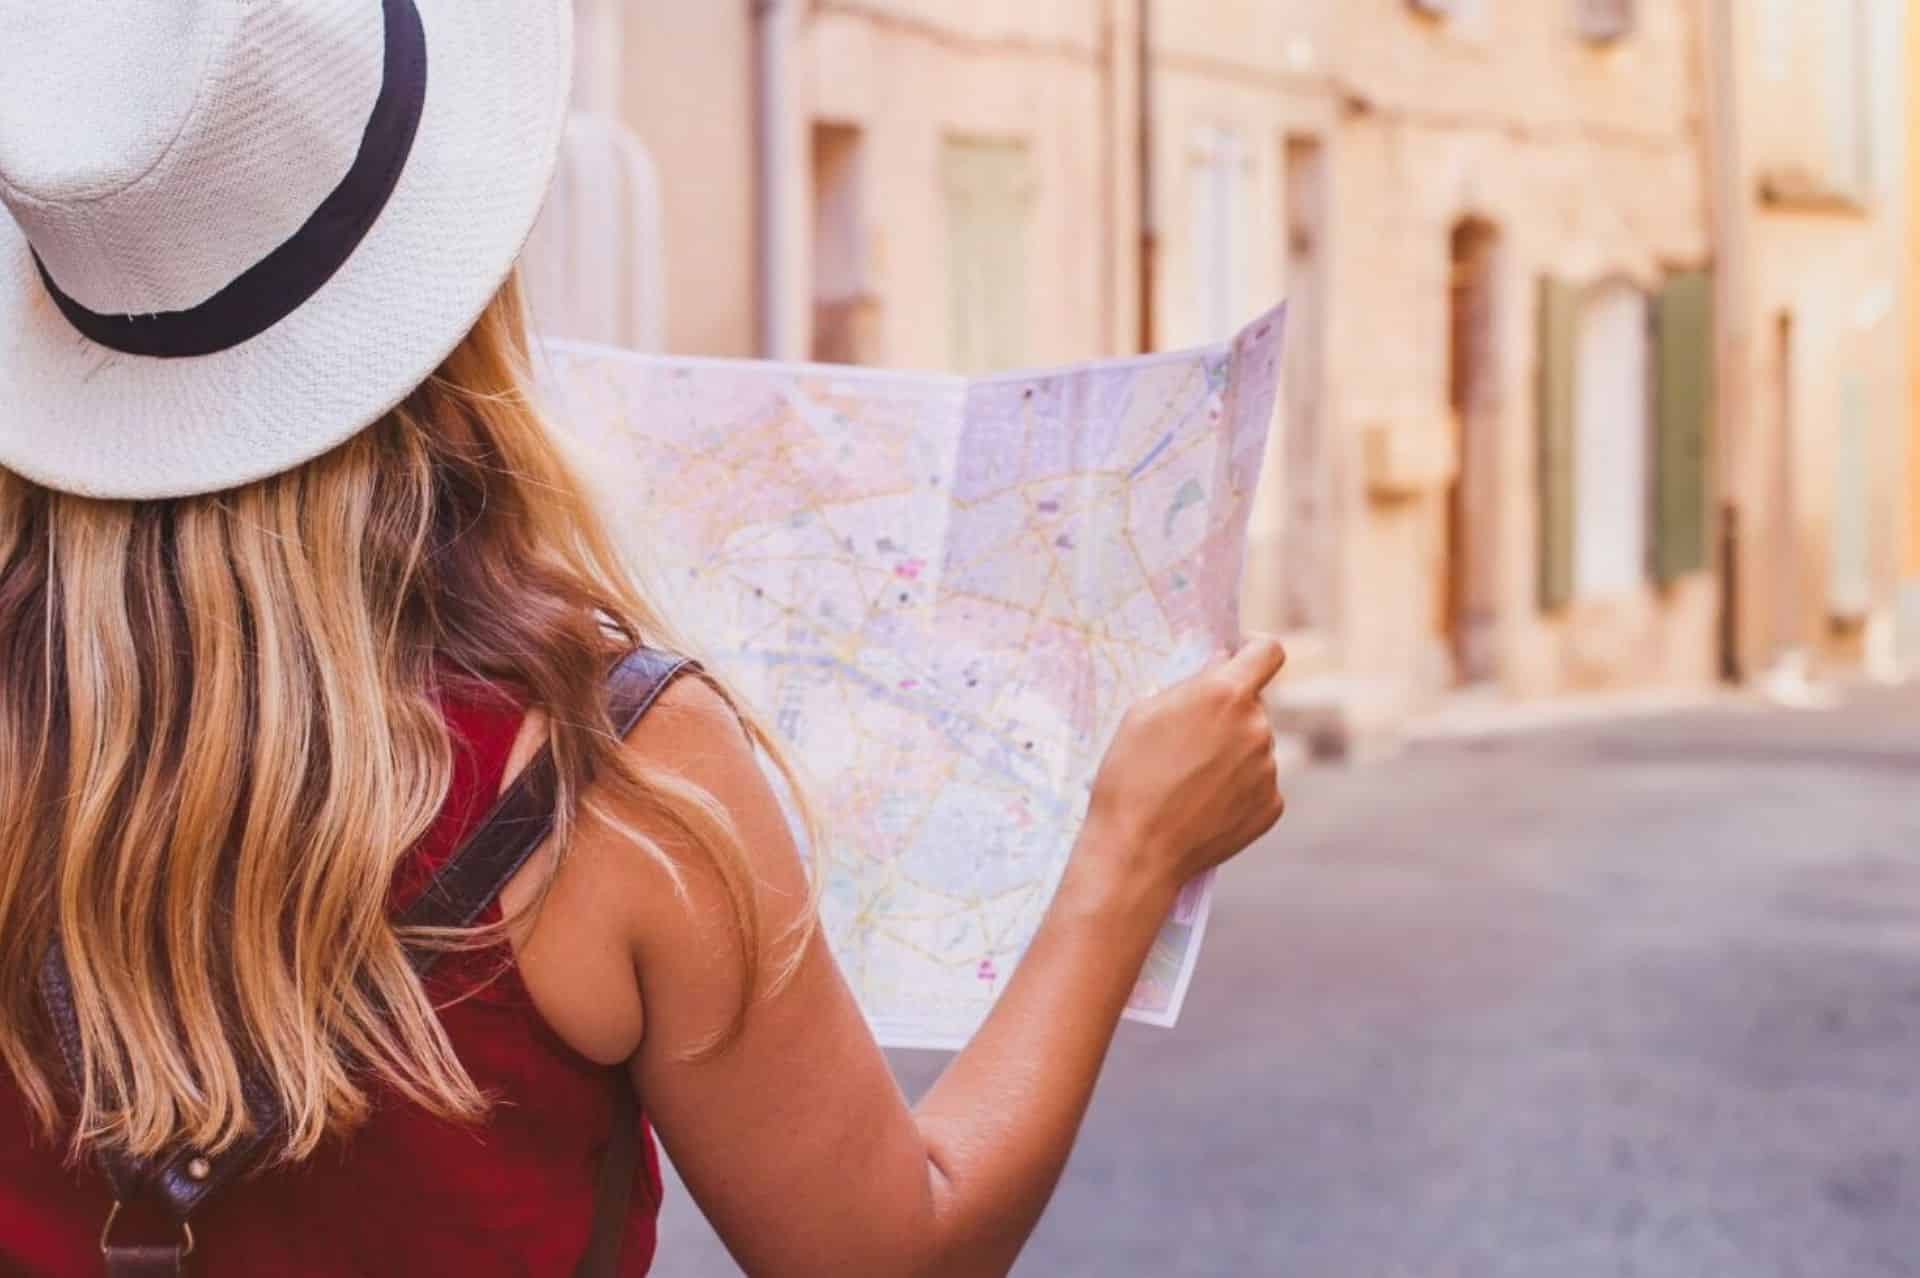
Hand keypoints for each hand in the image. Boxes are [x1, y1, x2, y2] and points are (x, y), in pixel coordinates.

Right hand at [1078, 636, 1288, 903]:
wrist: (1137, 851)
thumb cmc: (1129, 776)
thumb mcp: (1143, 712)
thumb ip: (1189, 685)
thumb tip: (1218, 668)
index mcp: (1226, 694)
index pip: (1268, 651)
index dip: (1254, 650)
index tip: (1239, 658)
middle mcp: (1257, 727)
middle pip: (1253, 705)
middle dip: (1227, 713)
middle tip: (1187, 740)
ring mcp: (1269, 770)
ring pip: (1254, 746)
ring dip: (1231, 753)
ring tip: (1188, 781)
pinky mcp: (1272, 806)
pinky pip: (1258, 783)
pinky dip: (1236, 789)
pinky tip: (1202, 804)